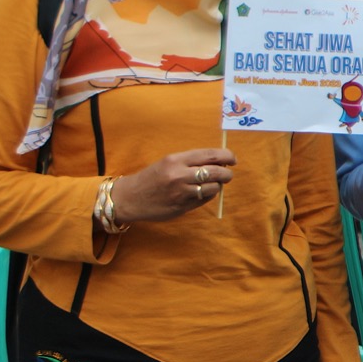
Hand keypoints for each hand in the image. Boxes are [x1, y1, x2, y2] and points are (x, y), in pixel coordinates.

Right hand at [112, 148, 235, 224]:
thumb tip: (220, 162)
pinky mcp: (181, 207)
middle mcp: (179, 175)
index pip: (210, 155)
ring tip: (212, 184)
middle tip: (227, 174)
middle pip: (216, 172)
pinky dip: (208, 195)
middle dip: (227, 173)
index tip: (233, 159)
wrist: (129, 198)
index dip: (227, 156)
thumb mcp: (169, 162)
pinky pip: (204, 200)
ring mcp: (181, 193)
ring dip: (217, 186)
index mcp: (176, 160)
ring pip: (213, 188)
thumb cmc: (153, 177)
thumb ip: (192, 161)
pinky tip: (201, 193)